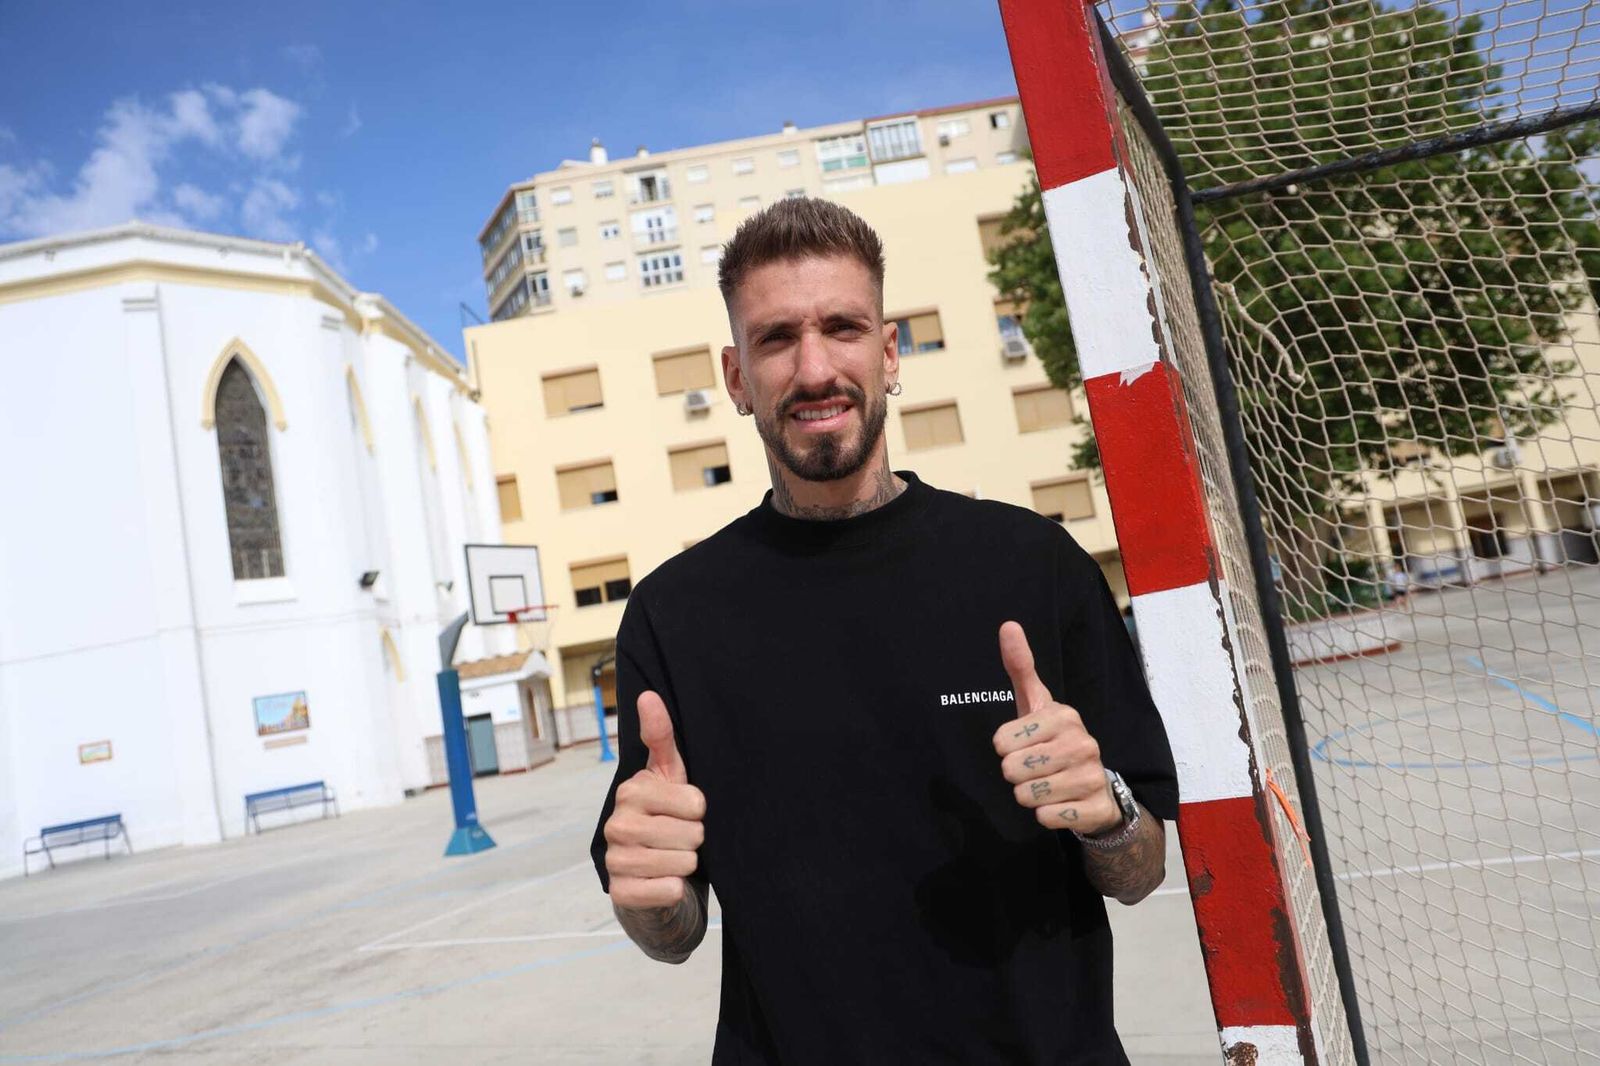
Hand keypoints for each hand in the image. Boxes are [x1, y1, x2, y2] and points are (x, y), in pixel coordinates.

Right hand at [603, 690, 706, 909]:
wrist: (651, 875)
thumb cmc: (666, 818)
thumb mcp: (670, 775)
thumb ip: (661, 737)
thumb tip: (647, 694)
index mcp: (632, 791)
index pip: (695, 803)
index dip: (699, 811)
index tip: (685, 812)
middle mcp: (617, 823)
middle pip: (692, 834)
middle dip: (694, 840)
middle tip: (679, 838)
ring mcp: (615, 858)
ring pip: (683, 862)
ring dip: (686, 864)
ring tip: (672, 858)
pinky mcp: (620, 891)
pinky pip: (668, 890)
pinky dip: (674, 889)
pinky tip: (663, 881)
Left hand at [992, 620, 1120, 833]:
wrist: (1096, 789)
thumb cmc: (1053, 742)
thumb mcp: (1035, 704)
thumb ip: (1020, 667)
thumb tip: (1008, 625)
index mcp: (1065, 716)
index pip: (1002, 741)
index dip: (1005, 749)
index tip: (1023, 746)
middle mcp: (1083, 743)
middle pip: (1012, 770)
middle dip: (1016, 775)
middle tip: (1034, 770)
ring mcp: (1093, 777)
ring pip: (1027, 796)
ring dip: (1029, 796)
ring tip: (1046, 786)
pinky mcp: (1096, 809)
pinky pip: (1047, 818)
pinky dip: (1046, 816)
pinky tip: (1060, 803)